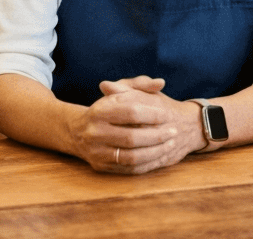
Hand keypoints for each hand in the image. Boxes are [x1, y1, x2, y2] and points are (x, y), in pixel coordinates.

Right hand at [64, 76, 205, 174]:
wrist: (78, 132)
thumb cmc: (106, 109)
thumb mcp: (119, 93)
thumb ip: (140, 85)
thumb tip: (161, 83)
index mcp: (99, 111)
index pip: (131, 112)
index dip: (152, 114)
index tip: (167, 115)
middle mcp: (94, 132)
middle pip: (132, 137)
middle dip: (157, 136)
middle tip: (174, 131)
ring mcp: (96, 152)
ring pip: (132, 157)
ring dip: (156, 152)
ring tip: (170, 144)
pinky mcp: (101, 166)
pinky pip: (129, 169)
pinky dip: (147, 163)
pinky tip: (160, 155)